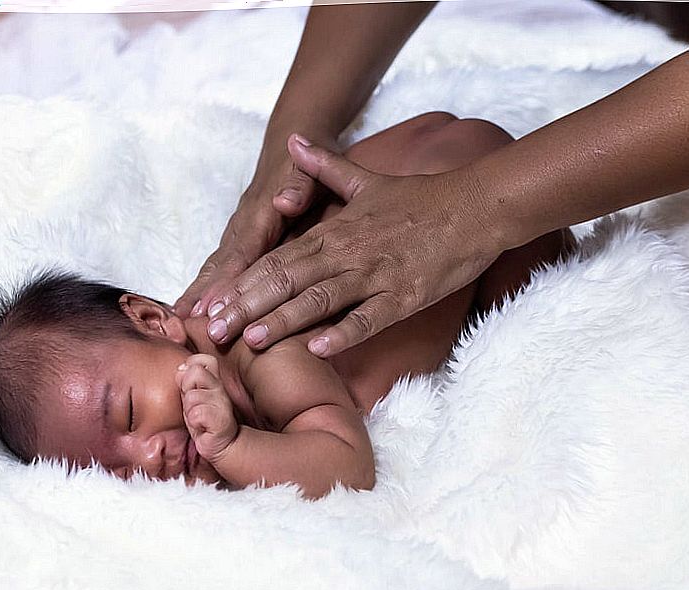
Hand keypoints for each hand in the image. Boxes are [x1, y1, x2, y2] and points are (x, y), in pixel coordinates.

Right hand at [174, 132, 334, 319]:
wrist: (296, 142)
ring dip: (199, 289)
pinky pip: (222, 262)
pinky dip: (208, 283)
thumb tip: (284, 202)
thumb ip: (300, 185)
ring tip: (181, 317)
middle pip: (220, 262)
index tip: (211, 305)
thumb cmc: (308, 163)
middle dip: (202, 291)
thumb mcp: (312, 169)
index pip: (242, 253)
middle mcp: (244, 223)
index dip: (226, 280)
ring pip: (216, 263)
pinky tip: (199, 304)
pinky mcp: (240, 235)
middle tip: (183, 319)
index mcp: (262, 213)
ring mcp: (239, 229)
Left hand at [176, 354, 239, 462]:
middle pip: (195, 371)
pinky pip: (197, 414)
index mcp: (213, 380)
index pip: (204, 359)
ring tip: (197, 418)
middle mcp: (220, 389)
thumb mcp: (191, 397)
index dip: (191, 366)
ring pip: (192, 396)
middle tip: (192, 404)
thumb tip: (181, 369)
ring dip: (189, 410)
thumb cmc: (204, 421)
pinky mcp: (222, 421)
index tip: (190, 384)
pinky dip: (194, 422)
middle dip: (186, 388)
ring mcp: (223, 404)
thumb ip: (185, 381)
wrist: (221, 445)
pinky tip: (201, 427)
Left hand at [202, 135, 500, 356]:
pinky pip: (369, 318)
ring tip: (252, 341)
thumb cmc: (420, 200)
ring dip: (285, 321)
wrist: (474, 206)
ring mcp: (376, 275)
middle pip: (288, 281)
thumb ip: (324, 167)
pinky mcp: (404, 296)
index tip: (214, 302)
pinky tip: (318, 349)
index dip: (243, 281)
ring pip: (320, 300)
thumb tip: (293, 141)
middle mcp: (348, 253)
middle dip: (249, 307)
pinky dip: (343, 333)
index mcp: (335, 231)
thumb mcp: (366, 179)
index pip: (278, 258)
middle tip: (216, 330)